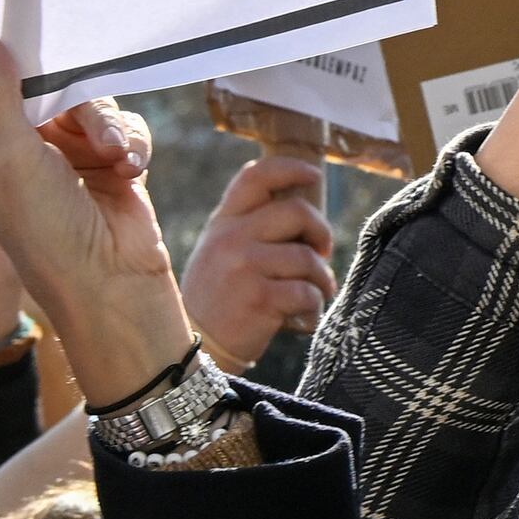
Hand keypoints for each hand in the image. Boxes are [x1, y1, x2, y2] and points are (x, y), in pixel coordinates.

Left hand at [0, 41, 191, 408]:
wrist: (114, 285)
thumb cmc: (48, 237)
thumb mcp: (12, 163)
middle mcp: (16, 147)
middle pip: (32, 76)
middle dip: (50, 60)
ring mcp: (62, 153)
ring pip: (84, 96)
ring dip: (103, 123)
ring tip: (112, 155)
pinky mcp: (105, 159)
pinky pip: (119, 121)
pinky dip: (127, 140)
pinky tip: (130, 167)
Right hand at [181, 156, 339, 360]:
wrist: (196, 350)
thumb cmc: (217, 301)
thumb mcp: (219, 254)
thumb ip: (249, 228)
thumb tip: (304, 212)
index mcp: (223, 223)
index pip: (256, 177)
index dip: (290, 169)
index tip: (313, 175)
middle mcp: (231, 238)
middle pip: (296, 211)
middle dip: (321, 231)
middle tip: (322, 253)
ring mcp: (244, 266)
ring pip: (307, 257)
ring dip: (322, 278)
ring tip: (317, 292)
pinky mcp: (259, 298)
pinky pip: (307, 291)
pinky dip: (314, 305)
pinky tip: (304, 315)